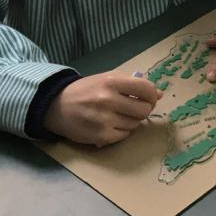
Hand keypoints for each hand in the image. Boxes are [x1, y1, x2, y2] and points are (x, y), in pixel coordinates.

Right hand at [45, 72, 160, 146]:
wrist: (56, 106)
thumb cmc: (86, 90)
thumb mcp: (108, 79)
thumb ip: (133, 84)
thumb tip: (159, 95)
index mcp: (112, 82)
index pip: (146, 89)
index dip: (151, 95)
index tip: (148, 98)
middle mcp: (108, 100)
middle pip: (144, 109)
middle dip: (143, 109)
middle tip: (133, 108)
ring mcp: (104, 120)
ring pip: (136, 124)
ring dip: (131, 120)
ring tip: (118, 115)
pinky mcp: (101, 136)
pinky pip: (125, 135)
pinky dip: (122, 131)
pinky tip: (110, 124)